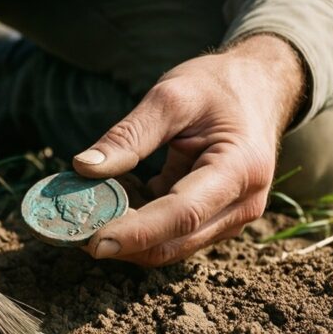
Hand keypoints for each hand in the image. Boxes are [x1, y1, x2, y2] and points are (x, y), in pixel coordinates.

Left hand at [73, 34, 305, 266]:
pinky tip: (117, 196)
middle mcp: (243, 204)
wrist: (258, 88)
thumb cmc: (218, 86)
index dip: (137, 232)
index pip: (183, 214)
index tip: (93, 241)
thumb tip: (84, 168)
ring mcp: (232, 217)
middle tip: (73, 228)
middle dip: (123, 242)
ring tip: (91, 205)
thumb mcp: (172, 95)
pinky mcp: (216, 220)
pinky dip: (139, 224)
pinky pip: (172, 235)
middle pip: (175, 242)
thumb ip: (129, 134)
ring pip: (171, 246)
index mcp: (240, 168)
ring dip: (128, 234)